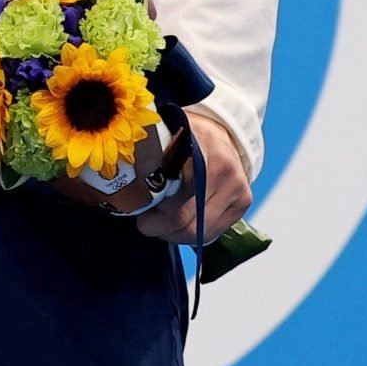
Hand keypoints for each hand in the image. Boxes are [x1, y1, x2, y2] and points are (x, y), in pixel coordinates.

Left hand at [134, 110, 250, 243]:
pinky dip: (193, 235)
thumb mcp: (163, 138)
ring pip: (200, 231)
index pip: (173, 198)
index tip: (139, 214)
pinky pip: (214, 232)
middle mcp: (222, 170)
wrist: (222, 130)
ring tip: (161, 226)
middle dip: (160, 228)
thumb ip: (148, 160)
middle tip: (145, 224)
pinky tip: (180, 226)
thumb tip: (122, 188)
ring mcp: (237, 187)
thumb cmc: (184, 136)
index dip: (153, 214)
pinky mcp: (243, 202)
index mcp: (197, 149)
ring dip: (175, 235)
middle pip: (186, 221)